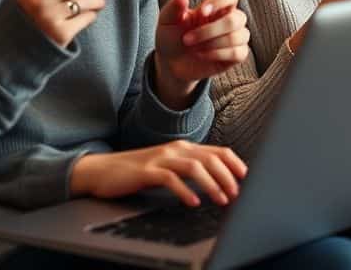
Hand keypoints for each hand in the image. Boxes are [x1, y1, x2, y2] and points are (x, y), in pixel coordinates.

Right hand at [70, 141, 246, 206]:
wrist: (101, 171)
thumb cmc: (138, 172)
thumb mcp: (169, 167)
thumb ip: (192, 170)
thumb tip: (220, 182)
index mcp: (185, 148)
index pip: (219, 151)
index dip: (236, 164)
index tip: (249, 180)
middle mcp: (176, 149)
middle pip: (211, 158)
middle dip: (229, 176)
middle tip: (238, 194)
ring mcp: (161, 158)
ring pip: (194, 166)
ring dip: (212, 184)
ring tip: (222, 199)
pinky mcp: (145, 171)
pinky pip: (170, 179)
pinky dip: (184, 191)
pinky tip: (193, 202)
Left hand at [155, 0, 249, 105]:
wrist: (171, 63)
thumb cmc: (172, 38)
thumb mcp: (167, 21)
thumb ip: (173, 8)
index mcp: (216, 7)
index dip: (220, 1)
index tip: (202, 12)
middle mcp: (229, 20)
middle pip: (237, 18)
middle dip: (211, 30)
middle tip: (187, 39)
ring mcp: (235, 38)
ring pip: (238, 36)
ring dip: (213, 44)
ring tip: (195, 49)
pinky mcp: (236, 55)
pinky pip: (239, 52)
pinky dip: (218, 54)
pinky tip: (203, 55)